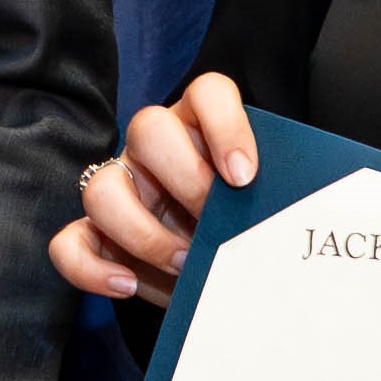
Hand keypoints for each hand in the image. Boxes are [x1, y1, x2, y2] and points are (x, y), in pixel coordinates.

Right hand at [52, 72, 258, 305]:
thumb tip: (310, 217)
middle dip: (184, 178)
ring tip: (183, 262)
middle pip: (147, 128)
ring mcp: (121, 188)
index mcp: (201, 128)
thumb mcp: (262, 209)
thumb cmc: (244, 231)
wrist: (220, 273)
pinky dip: (91, 267)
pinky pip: (69, 243)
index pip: (208, 94)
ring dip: (141, 230)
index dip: (225, 126)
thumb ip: (274, 201)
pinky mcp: (95, 234)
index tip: (245, 176)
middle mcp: (154, 149)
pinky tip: (127, 286)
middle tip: (215, 220)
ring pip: (102, 186)